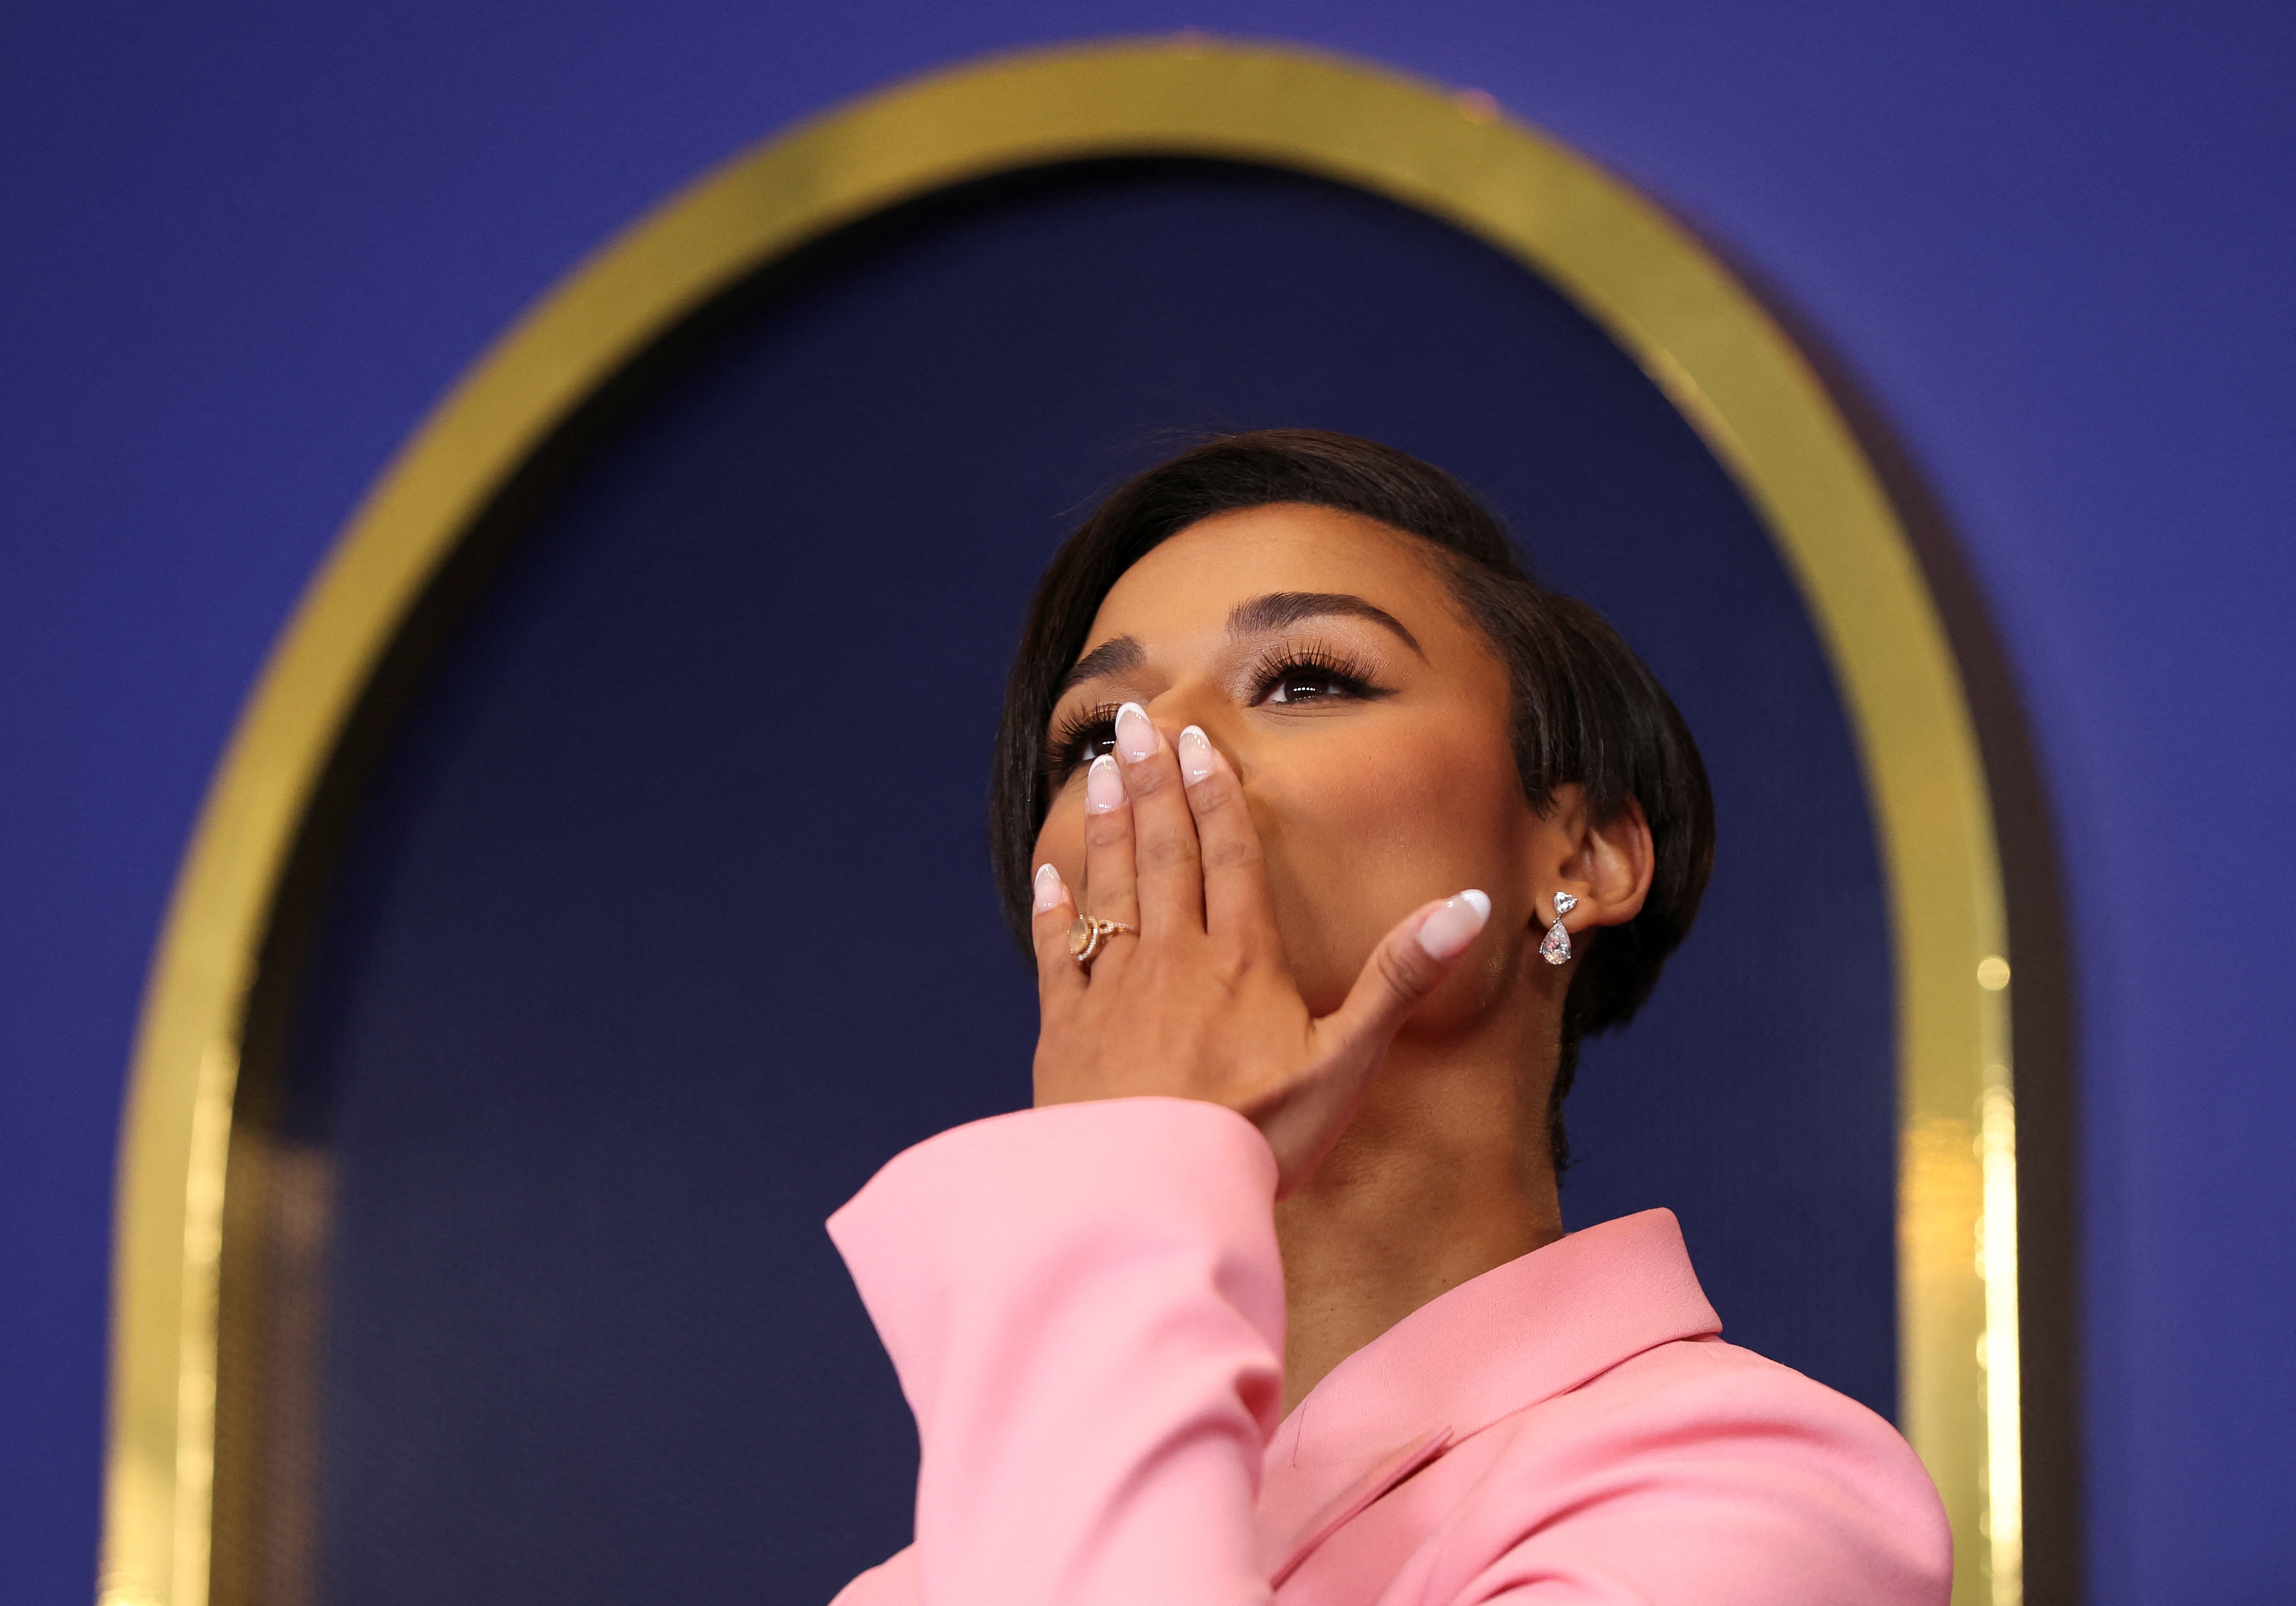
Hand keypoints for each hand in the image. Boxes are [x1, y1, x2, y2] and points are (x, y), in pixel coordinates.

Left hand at [1029, 702, 1491, 1194]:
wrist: (1155, 1196)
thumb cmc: (1260, 1136)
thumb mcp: (1349, 1060)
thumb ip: (1401, 977)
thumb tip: (1469, 905)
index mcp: (1243, 961)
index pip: (1229, 856)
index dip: (1215, 795)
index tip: (1198, 741)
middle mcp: (1175, 960)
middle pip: (1164, 852)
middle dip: (1152, 782)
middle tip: (1135, 719)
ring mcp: (1115, 991)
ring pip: (1110, 887)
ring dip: (1106, 824)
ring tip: (1100, 767)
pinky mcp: (1067, 1031)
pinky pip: (1061, 954)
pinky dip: (1055, 910)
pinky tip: (1049, 875)